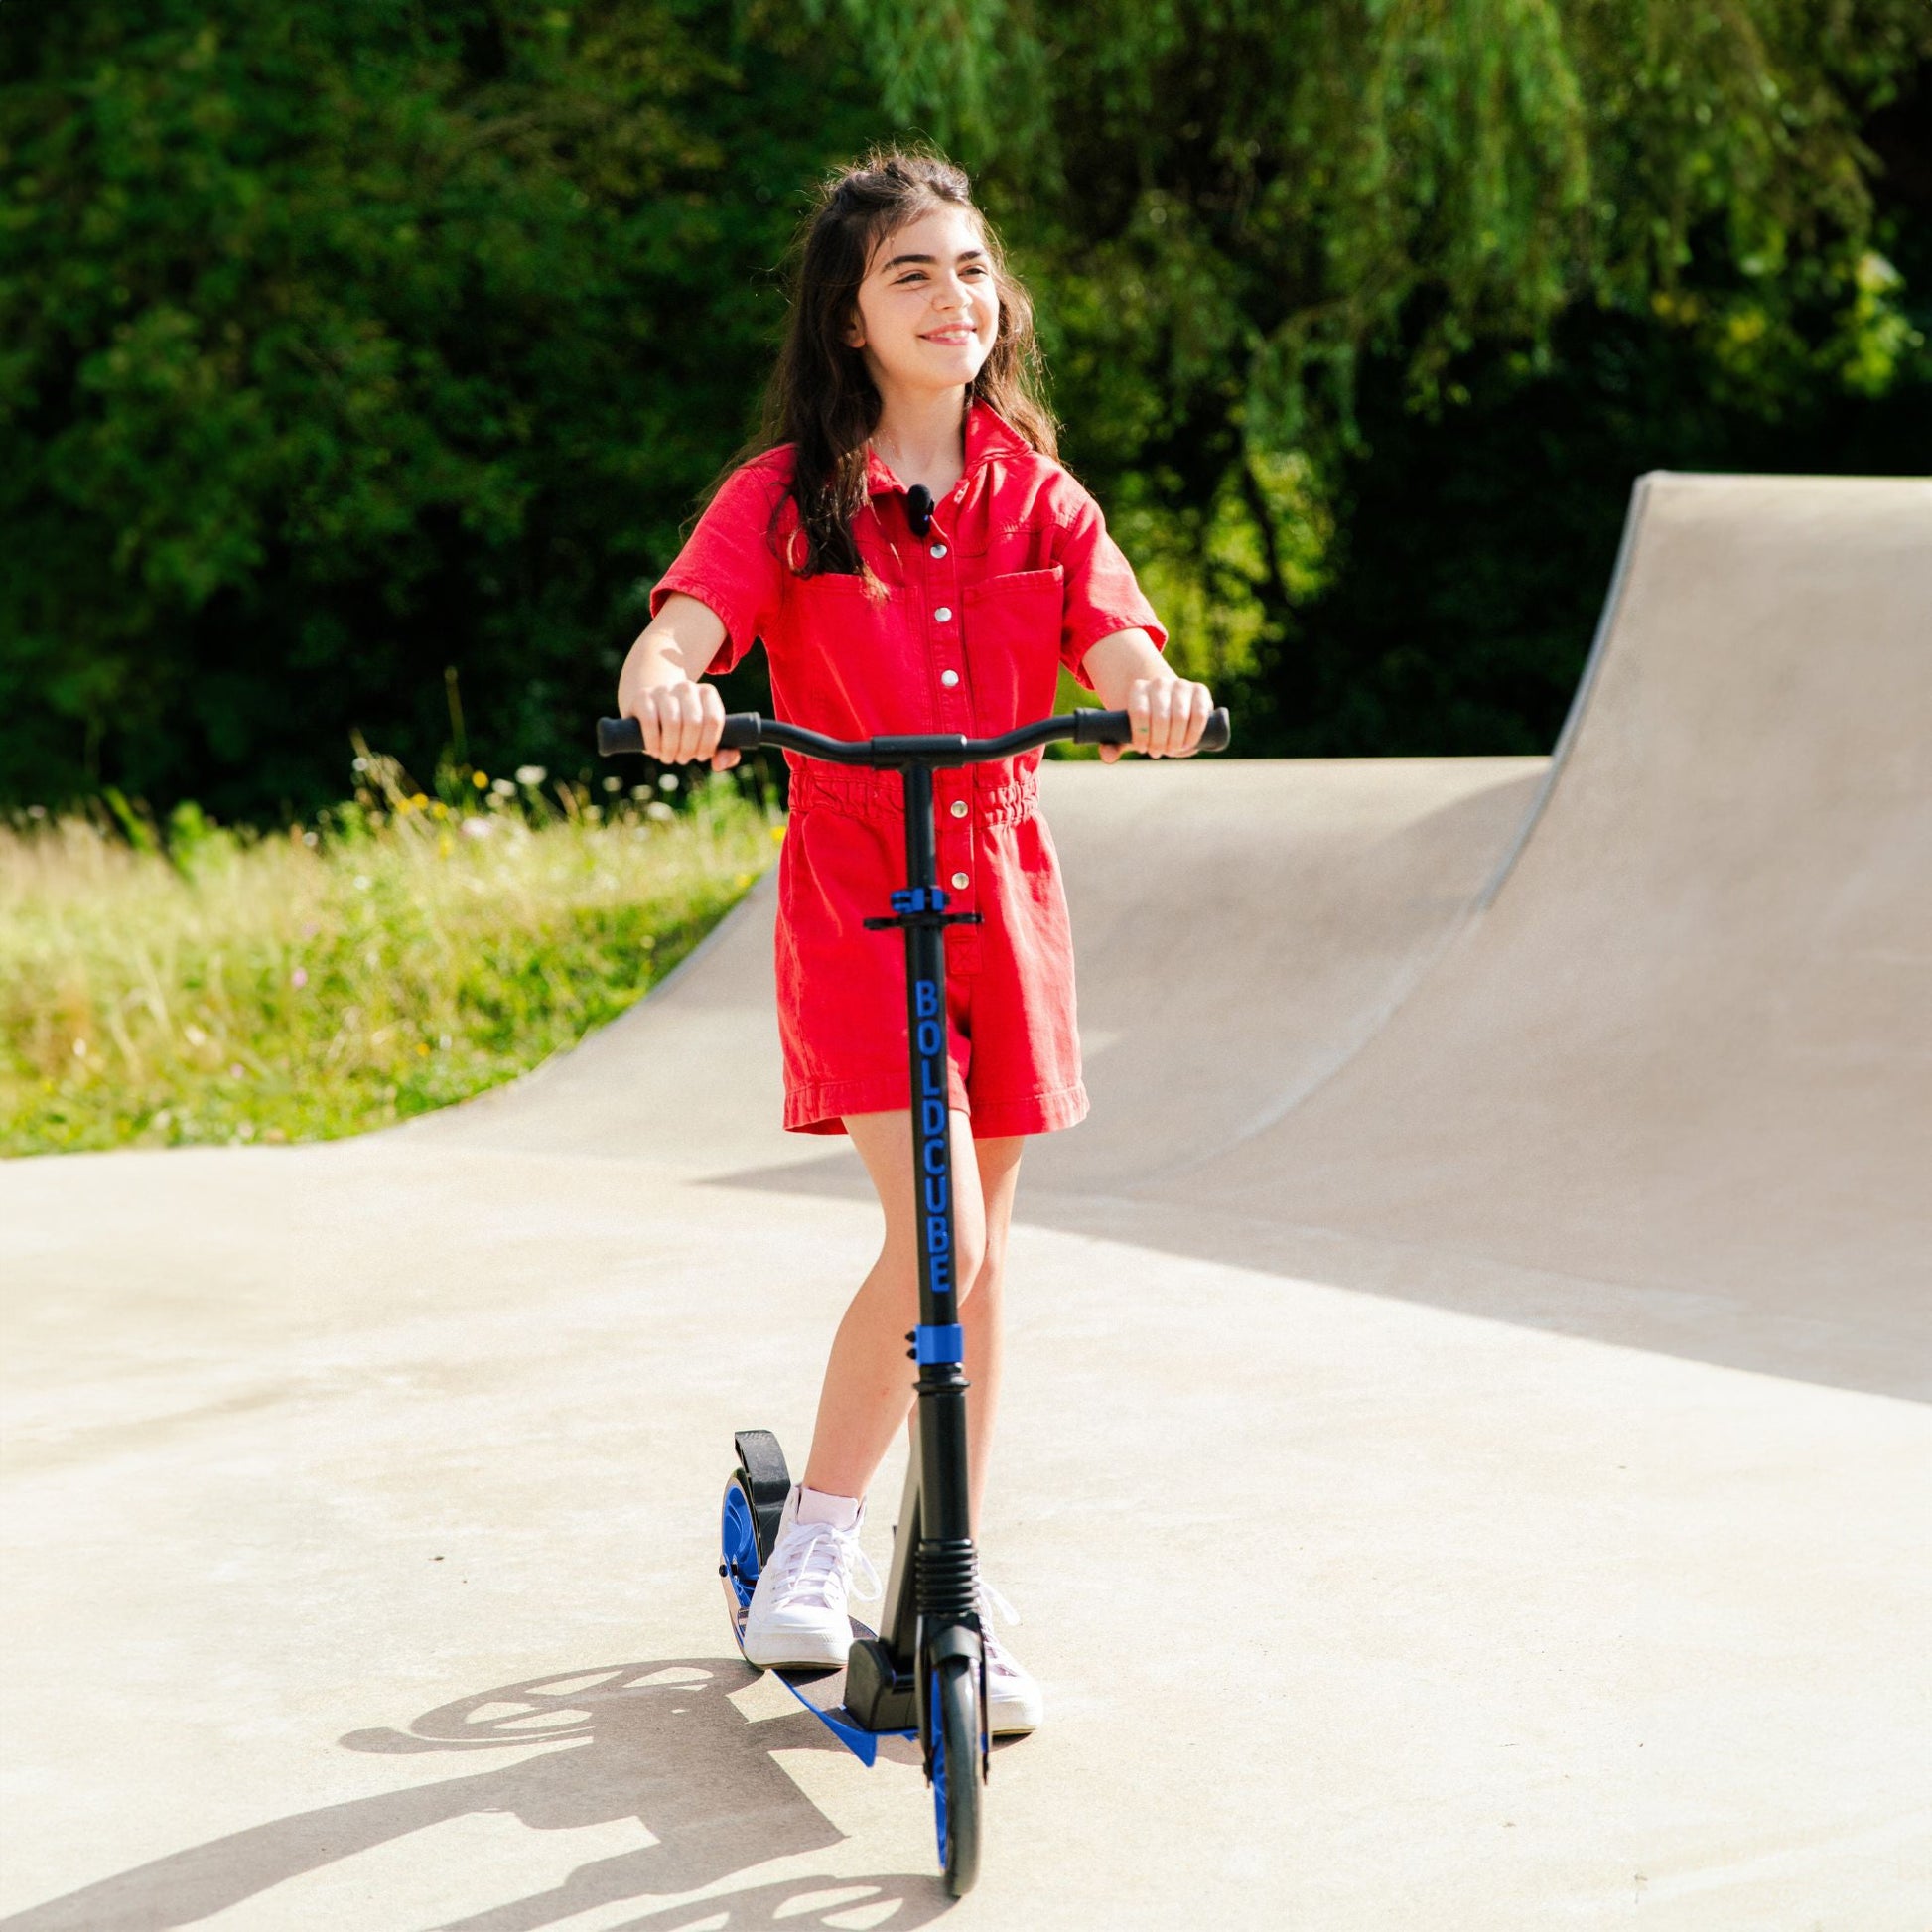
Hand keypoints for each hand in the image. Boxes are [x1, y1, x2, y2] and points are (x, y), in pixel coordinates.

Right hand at [626, 679, 739, 769]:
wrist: (653, 707)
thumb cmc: (686, 728)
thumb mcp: (708, 738)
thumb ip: (725, 753)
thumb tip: (718, 765)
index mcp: (707, 693)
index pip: (714, 720)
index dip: (708, 744)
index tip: (701, 756)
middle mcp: (687, 687)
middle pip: (694, 722)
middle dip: (689, 749)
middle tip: (683, 759)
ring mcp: (664, 690)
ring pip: (672, 723)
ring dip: (671, 748)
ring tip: (669, 758)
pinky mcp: (643, 697)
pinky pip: (651, 722)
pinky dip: (654, 743)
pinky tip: (655, 752)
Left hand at [1098, 675, 1215, 761]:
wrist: (1169, 707)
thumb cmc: (1145, 724)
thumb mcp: (1128, 733)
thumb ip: (1114, 744)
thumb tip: (1107, 757)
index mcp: (1138, 688)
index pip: (1138, 712)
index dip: (1140, 735)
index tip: (1141, 748)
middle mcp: (1159, 683)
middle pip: (1160, 717)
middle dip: (1159, 741)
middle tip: (1157, 752)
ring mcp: (1181, 684)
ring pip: (1180, 716)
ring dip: (1176, 739)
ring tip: (1171, 749)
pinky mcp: (1200, 690)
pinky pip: (1199, 714)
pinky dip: (1193, 734)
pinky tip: (1186, 744)